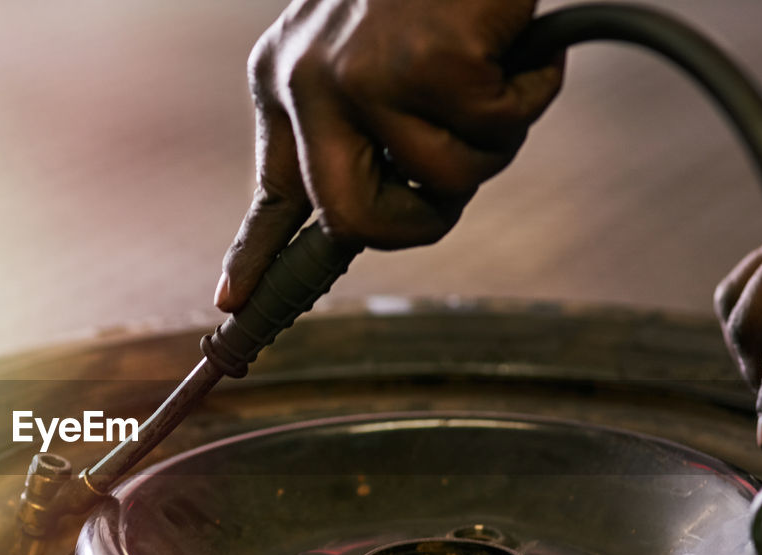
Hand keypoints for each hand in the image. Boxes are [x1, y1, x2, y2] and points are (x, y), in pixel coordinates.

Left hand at [215, 0, 563, 310]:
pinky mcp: (426, 64)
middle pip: (354, 222)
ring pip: (443, 182)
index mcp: (285, 79)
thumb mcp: (371, 53)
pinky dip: (530, 96)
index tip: (231, 303)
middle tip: (451, 185)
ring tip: (495, 73)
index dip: (255, 254)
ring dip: (492, 142)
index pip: (272, 191)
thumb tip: (352, 220)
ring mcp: (361, 74)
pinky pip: (495, 132)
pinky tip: (519, 44)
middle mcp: (307, 80)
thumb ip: (358, 129)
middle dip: (419, 222)